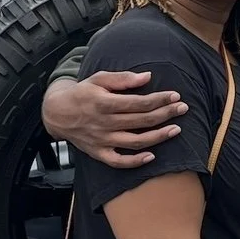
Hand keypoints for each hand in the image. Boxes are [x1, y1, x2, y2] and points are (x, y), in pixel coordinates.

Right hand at [41, 73, 187, 167]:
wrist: (57, 113)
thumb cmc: (82, 93)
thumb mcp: (99, 79)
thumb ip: (123, 78)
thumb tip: (147, 76)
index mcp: (104, 103)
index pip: (138, 102)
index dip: (159, 99)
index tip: (175, 96)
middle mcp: (104, 123)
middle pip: (141, 121)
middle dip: (165, 114)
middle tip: (183, 108)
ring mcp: (102, 140)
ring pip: (135, 142)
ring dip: (158, 137)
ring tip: (176, 130)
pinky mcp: (98, 153)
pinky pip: (118, 161)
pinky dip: (135, 162)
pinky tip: (152, 156)